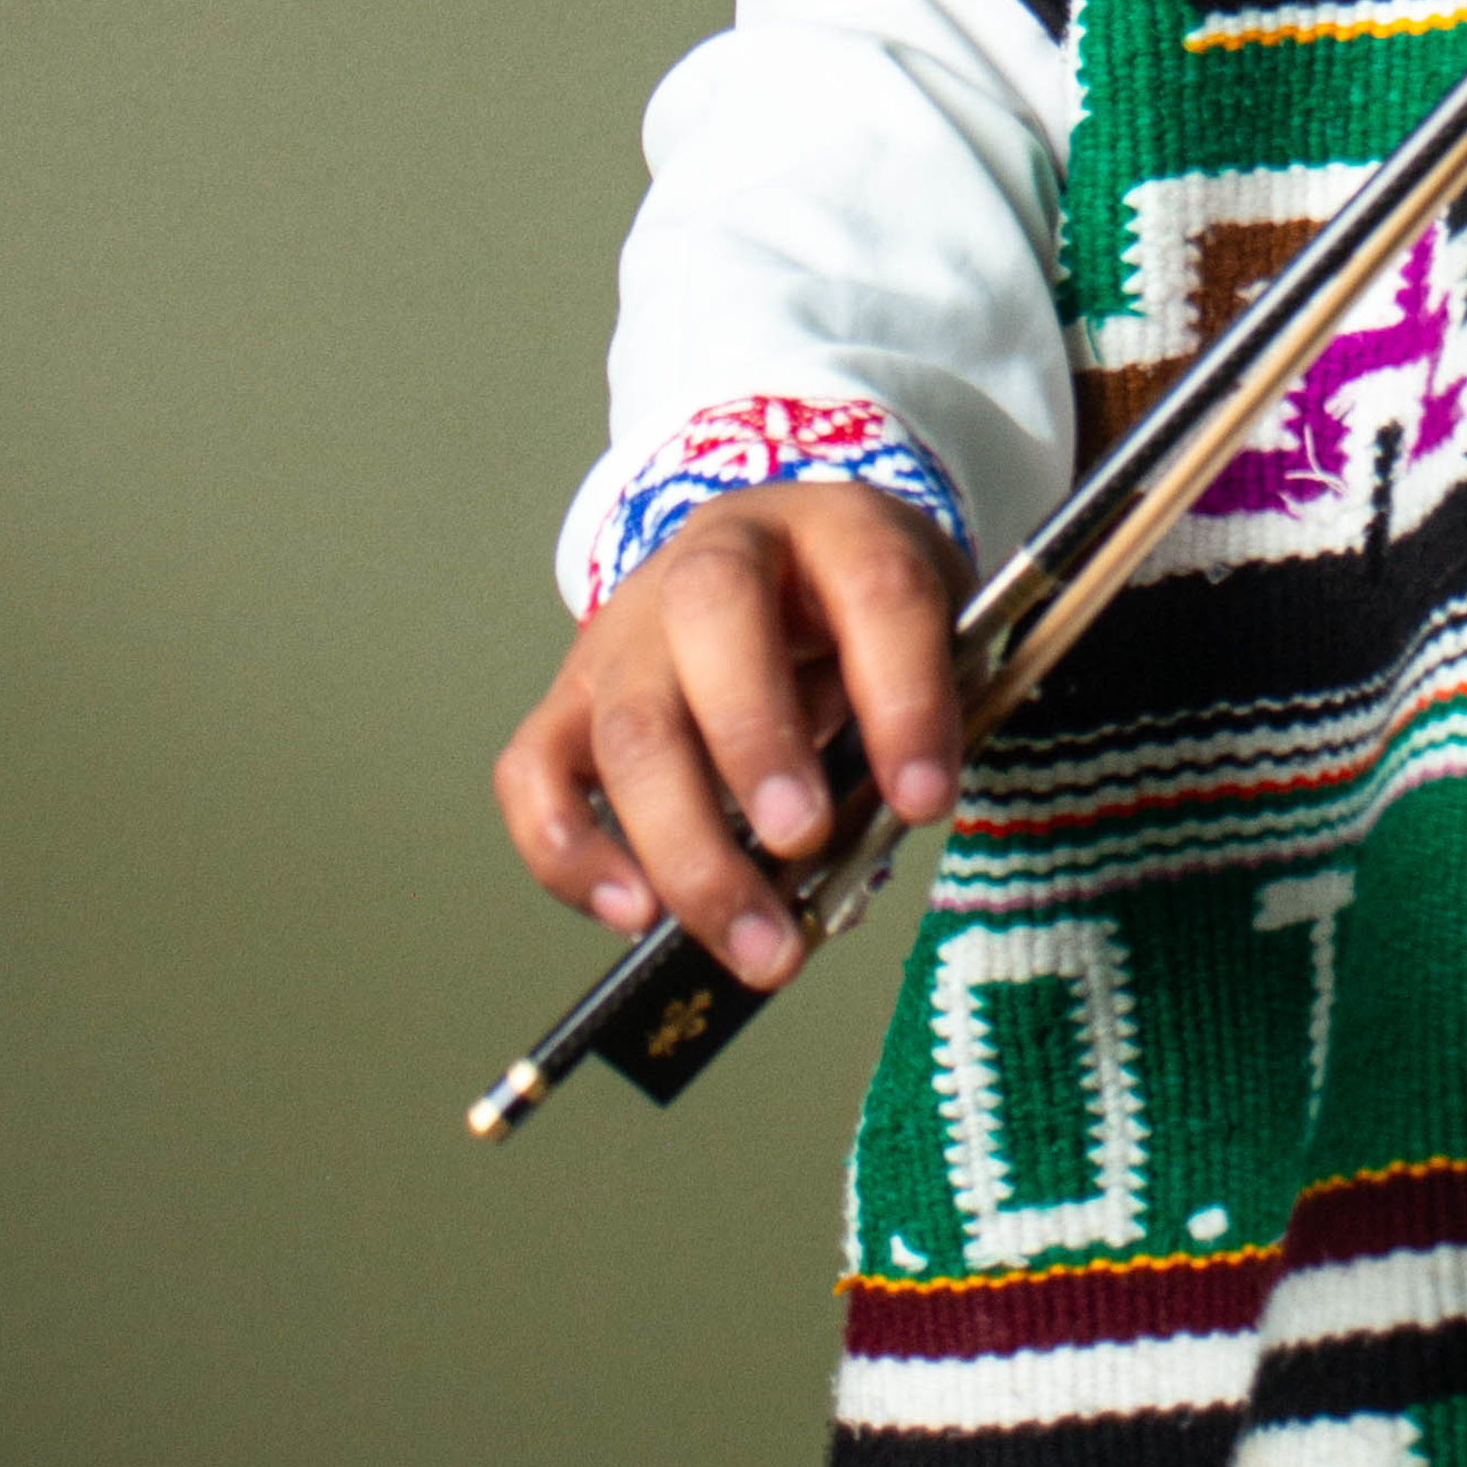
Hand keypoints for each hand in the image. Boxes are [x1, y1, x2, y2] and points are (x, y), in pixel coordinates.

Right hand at [491, 481, 968, 989]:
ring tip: (755, 941)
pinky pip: (534, 774)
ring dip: (687, 845)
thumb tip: (894, 820)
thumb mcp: (931, 630)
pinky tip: (638, 915)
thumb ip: (919, 710)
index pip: (875, 587)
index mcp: (836, 526)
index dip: (904, 695)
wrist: (779, 572)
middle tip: (806, 841)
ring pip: (628, 721)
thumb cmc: (861, 617)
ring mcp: (630, 627)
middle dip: (756, 740)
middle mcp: (718, 556)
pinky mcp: (570, 697)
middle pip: (710, 619)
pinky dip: (572, 855)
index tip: (925, 798)